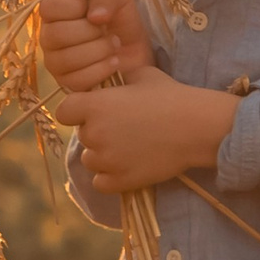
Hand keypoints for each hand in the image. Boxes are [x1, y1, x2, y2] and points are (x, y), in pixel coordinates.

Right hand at [39, 0, 153, 94]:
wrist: (134, 52)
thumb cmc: (120, 20)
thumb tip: (94, 16)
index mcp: (54, 12)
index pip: (48, 7)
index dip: (73, 7)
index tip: (92, 11)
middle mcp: (48, 37)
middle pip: (55, 34)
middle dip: (90, 32)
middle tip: (108, 32)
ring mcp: (54, 62)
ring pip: (66, 59)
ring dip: (98, 51)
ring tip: (114, 46)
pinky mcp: (67, 84)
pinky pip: (76, 80)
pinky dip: (101, 70)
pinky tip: (113, 62)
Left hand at [55, 71, 237, 194]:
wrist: (196, 127)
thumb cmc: (171, 96)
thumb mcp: (142, 76)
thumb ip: (118, 80)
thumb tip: (112, 83)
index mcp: (94, 105)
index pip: (63, 112)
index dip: (76, 111)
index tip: (92, 111)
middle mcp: (95, 133)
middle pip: (82, 136)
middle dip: (96, 132)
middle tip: (122, 129)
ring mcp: (107, 160)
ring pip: (90, 160)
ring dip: (102, 156)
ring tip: (127, 148)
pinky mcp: (121, 181)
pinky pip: (101, 183)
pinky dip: (110, 177)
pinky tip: (127, 166)